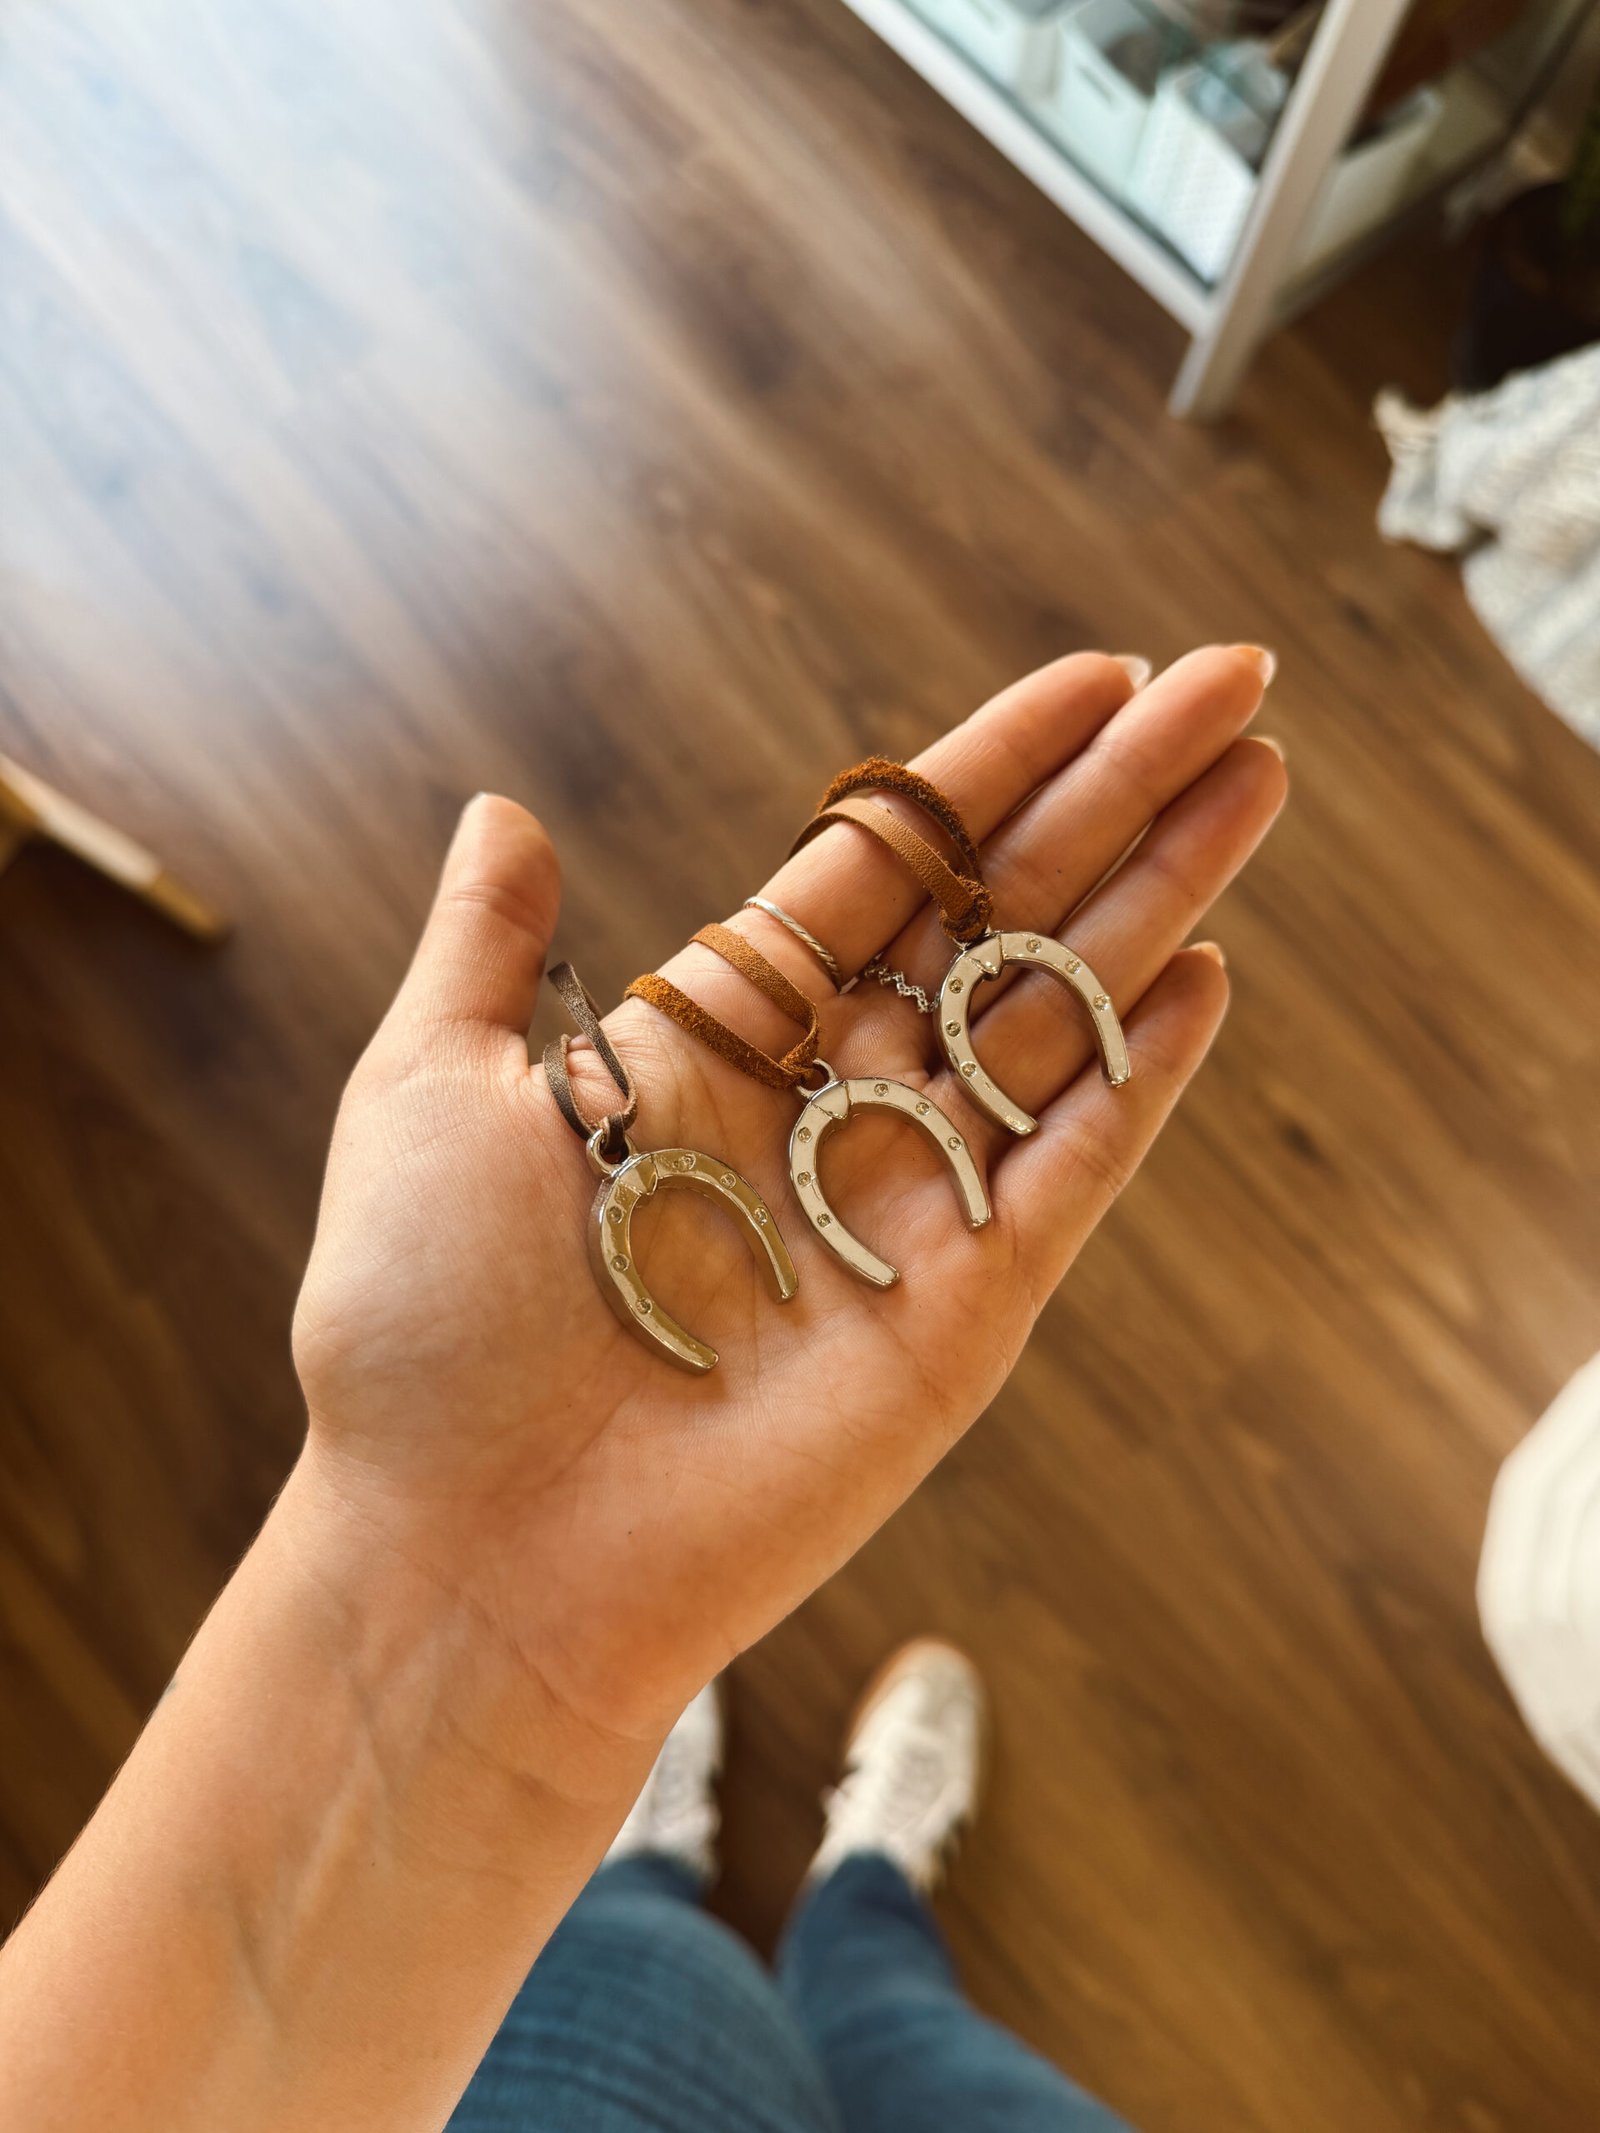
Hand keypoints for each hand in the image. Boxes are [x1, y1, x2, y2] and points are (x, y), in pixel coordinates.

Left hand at [291, 647, 1284, 1782]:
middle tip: (1234, 683)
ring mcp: (907, 1207)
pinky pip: (1069, 1175)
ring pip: (1058, 1022)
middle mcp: (829, 1107)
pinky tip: (1206, 980)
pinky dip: (1140, 1083)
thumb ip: (488, 951)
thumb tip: (501, 811)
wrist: (467, 1554)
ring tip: (1259, 780)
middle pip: (1003, 919)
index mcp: (718, 1041)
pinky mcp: (961, 1314)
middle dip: (1119, 800)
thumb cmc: (420, 1330)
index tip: (1093, 678)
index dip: (991, 771)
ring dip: (1163, 902)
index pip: (888, 868)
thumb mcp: (426, 1092)